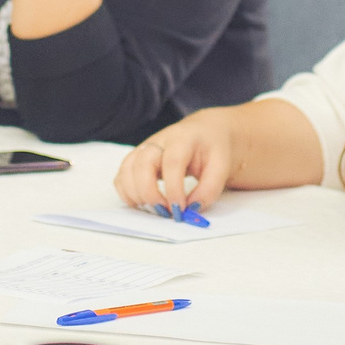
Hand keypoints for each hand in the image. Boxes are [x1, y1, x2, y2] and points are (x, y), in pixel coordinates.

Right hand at [115, 111, 239, 215]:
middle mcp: (159, 141)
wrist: (205, 132)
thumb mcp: (222, 166)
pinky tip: (143, 203)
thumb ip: (210, 188)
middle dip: (149, 193)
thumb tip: (191, 209)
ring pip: (127, 169)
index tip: (180, 210)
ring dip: (136, 194)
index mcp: (183, 138)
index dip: (173, 189)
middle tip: (165, 212)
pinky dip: (127, 193)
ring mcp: (144, 149)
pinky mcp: (136, 159)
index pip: (172, 162)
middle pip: (142, 164)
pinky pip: (121, 176)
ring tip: (155, 210)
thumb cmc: (213, 149)